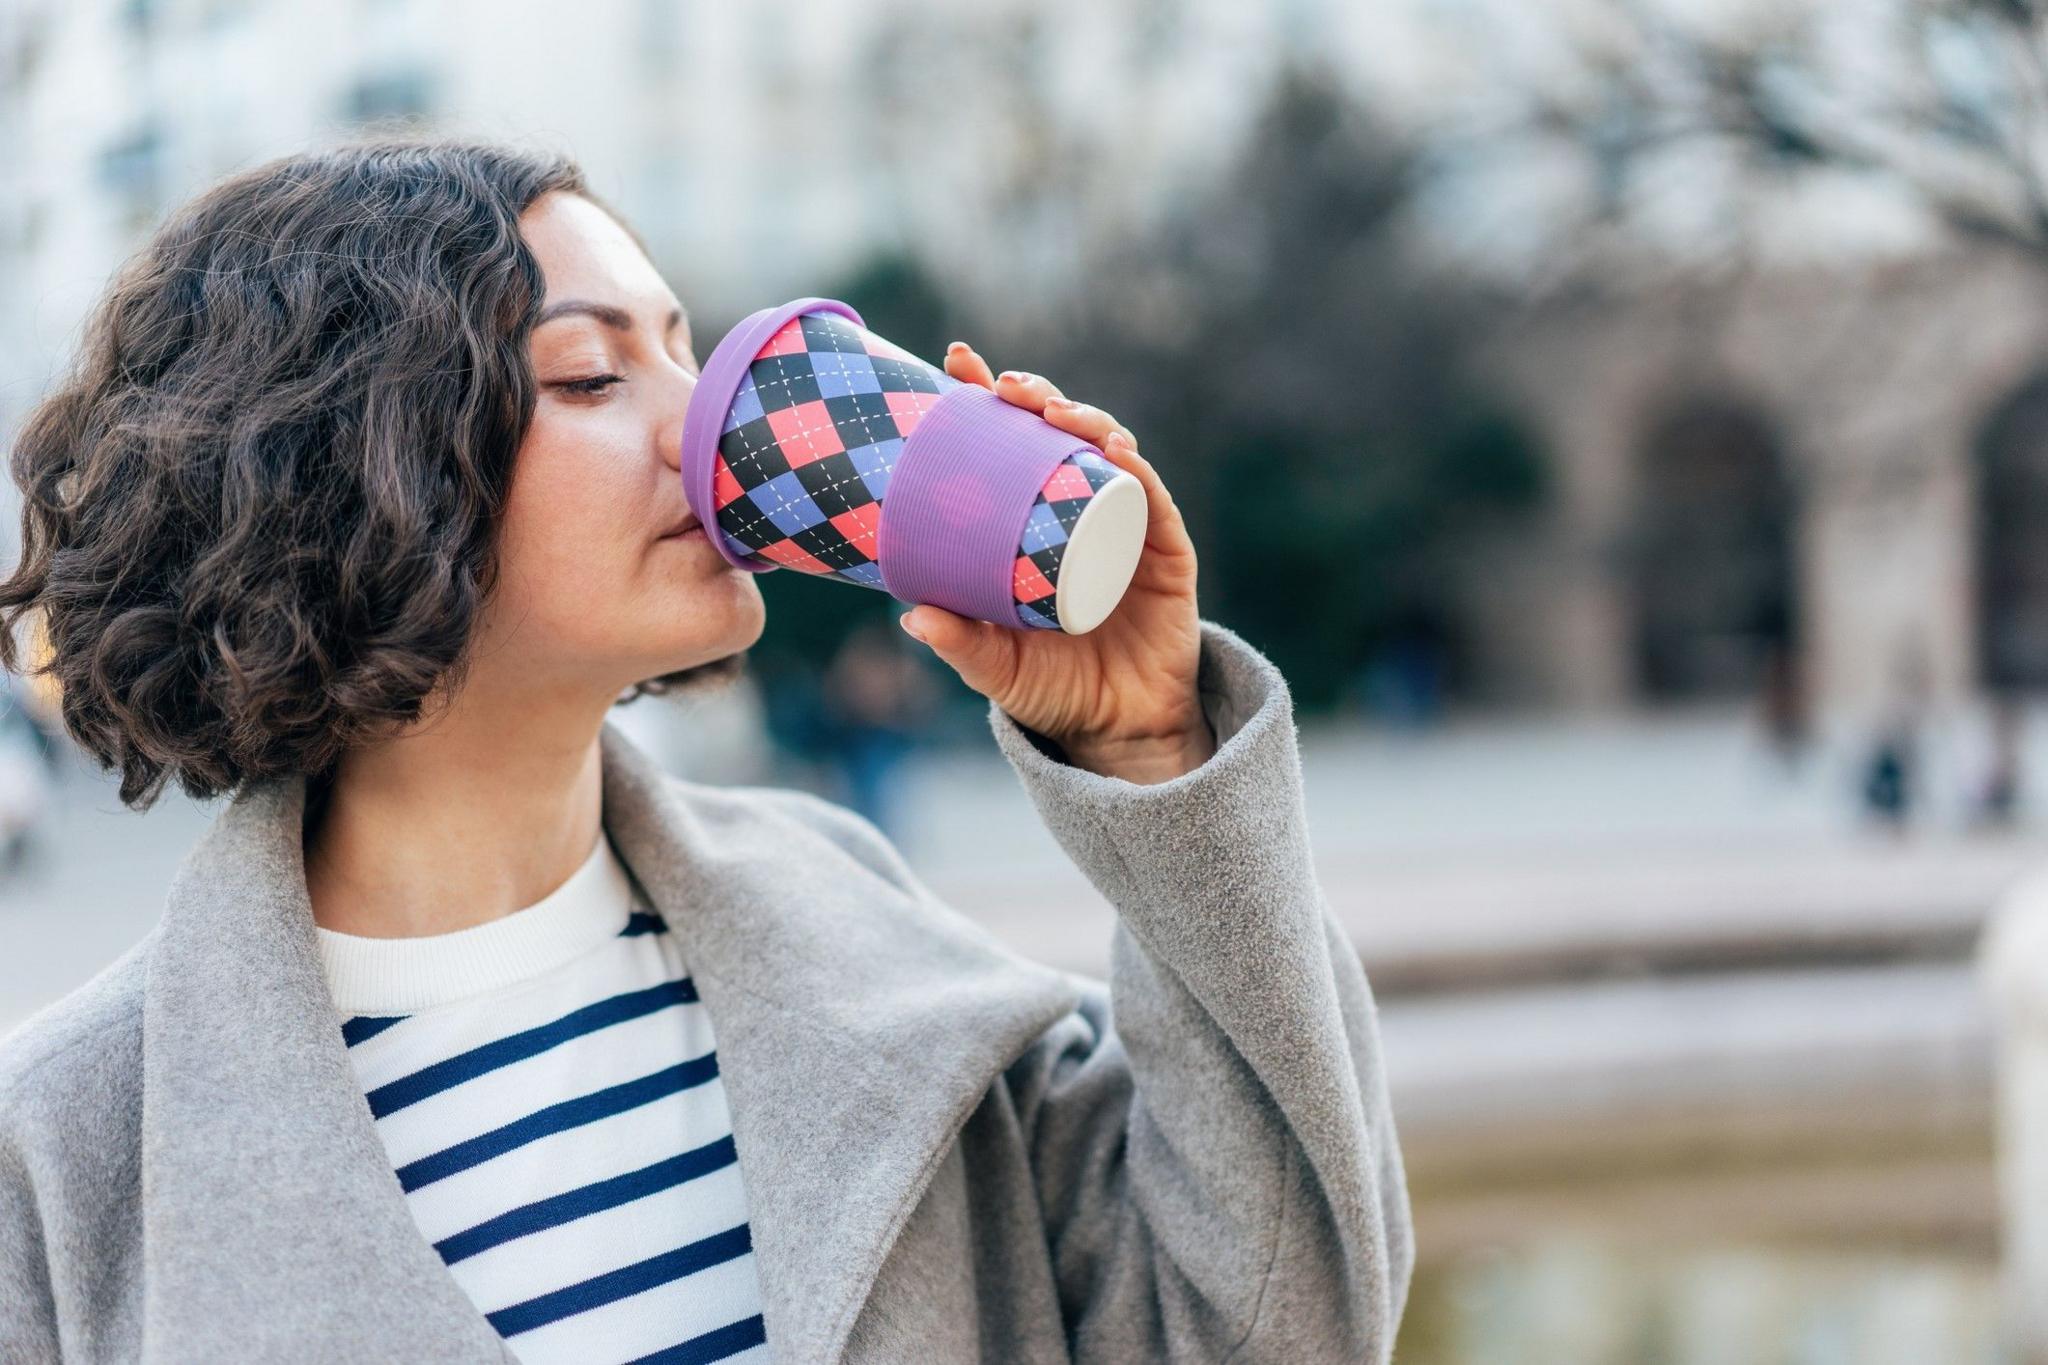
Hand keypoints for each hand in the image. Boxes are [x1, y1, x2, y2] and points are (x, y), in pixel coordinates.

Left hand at [896, 342, 1212, 781]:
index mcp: (1036, 523)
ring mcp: (1128, 526)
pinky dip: (1137, 472)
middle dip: (1035, 396)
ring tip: (1052, 412)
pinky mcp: (1166, 554)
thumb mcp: (996, 667)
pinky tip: (1115, 451)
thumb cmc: (1052, 689)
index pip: (1010, 446)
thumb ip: (960, 643)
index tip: (956, 362)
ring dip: (1084, 419)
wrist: (1118, 732)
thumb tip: (910, 615)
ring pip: (1110, 452)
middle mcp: (1082, 512)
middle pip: (1061, 434)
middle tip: (1003, 386)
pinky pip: (1154, 502)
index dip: (986, 400)